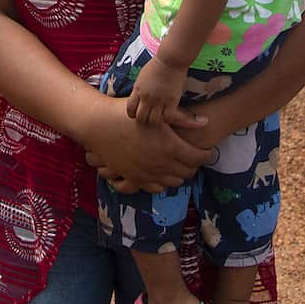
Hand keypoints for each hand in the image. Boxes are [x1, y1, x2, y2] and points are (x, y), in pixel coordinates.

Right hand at [82, 99, 208, 192]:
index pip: (198, 158)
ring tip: (179, 163)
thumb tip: (206, 122)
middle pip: (188, 172)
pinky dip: (163, 182)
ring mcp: (147, 174)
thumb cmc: (127, 114)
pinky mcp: (134, 179)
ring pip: (174, 182)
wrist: (97, 125)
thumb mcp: (156, 114)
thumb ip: (183, 118)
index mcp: (169, 147)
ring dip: (179, 174)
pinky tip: (162, 172)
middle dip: (194, 164)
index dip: (206, 154)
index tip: (207, 148)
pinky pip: (156, 188)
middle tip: (194, 155)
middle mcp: (161, 164)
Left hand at [126, 55, 187, 125]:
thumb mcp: (141, 77)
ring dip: (155, 120)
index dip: (133, 114)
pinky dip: (166, 119)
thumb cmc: (156, 65)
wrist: (170, 60)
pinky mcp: (171, 102)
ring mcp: (159, 100)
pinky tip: (168, 114)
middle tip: (149, 117)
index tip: (138, 113)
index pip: (130, 110)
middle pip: (141, 118)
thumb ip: (138, 89)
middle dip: (144, 119)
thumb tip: (136, 97)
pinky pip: (167, 118)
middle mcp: (146, 97)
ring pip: (153, 121)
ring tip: (158, 117)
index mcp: (137, 90)